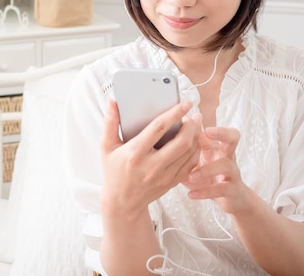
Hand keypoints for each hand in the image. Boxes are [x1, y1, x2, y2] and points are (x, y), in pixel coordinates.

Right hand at [100, 99, 199, 219]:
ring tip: (195, 124)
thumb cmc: (114, 171)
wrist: (122, 202)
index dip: (174, 113)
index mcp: (135, 153)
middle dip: (191, 125)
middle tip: (192, 114)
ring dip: (196, 136)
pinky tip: (194, 140)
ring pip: (190, 152)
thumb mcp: (107, 146)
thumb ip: (110, 122)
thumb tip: (112, 101)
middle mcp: (152, 165)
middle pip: (181, 141)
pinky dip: (196, 150)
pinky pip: (191, 164)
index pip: (159, 128)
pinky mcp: (172, 182)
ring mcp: (164, 176)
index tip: (184, 103)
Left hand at [184, 126, 249, 213]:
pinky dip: (205, 191)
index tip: (193, 118)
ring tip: (191, 176)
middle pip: (233, 137)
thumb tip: (168, 132)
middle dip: (222, 132)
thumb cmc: (209, 175)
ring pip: (226, 165)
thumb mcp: (197, 160)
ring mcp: (233, 172)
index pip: (218, 128)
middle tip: (207, 131)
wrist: (231, 199)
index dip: (207, 122)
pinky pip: (222, 189)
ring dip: (207, 170)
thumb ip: (187, 147)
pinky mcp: (233, 190)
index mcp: (217, 146)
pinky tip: (191, 194)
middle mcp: (227, 156)